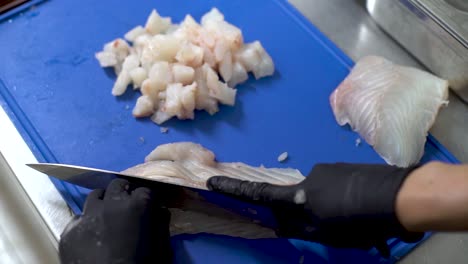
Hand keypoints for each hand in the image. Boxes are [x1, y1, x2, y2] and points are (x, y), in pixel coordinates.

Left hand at [59, 178, 171, 263]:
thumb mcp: (161, 250)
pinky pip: (79, 218)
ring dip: (105, 202)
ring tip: (108, 216)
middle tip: (129, 206)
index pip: (145, 189)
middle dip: (125, 192)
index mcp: (136, 207)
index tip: (149, 207)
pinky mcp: (69, 232)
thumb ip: (160, 225)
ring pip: (95, 196)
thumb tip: (159, 211)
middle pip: (117, 185)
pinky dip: (88, 222)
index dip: (148, 199)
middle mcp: (110, 205)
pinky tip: (92, 236)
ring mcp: (87, 217)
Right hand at [207, 163, 423, 257]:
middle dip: (301, 211)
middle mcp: (308, 177)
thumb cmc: (358, 220)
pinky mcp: (343, 168)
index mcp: (299, 195)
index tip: (212, 181)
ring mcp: (327, 169)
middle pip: (293, 196)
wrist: (399, 196)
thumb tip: (276, 225)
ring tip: (349, 221)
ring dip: (324, 206)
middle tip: (326, 226)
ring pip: (316, 192)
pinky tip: (355, 209)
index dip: (234, 189)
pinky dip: (337, 199)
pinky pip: (331, 186)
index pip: (259, 193)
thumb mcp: (326, 233)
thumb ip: (298, 228)